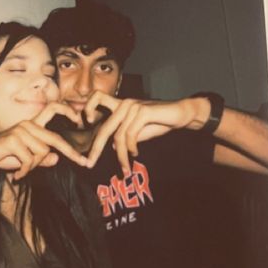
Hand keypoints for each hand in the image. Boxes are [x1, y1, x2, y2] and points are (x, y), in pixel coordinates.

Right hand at [0, 102, 87, 179]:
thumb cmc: (2, 156)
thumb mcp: (25, 159)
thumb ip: (41, 158)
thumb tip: (56, 158)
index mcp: (32, 125)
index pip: (53, 110)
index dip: (67, 111)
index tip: (80, 121)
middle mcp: (28, 124)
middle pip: (55, 139)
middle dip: (71, 152)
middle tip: (84, 163)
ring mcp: (21, 131)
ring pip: (42, 153)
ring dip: (33, 167)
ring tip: (21, 171)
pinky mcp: (13, 140)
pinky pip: (30, 160)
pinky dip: (25, 171)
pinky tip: (17, 175)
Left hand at [85, 92, 209, 175]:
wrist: (181, 114)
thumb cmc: (160, 121)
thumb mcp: (139, 131)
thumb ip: (125, 136)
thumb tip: (111, 146)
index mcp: (121, 105)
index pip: (97, 98)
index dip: (88, 108)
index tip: (86, 124)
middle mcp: (124, 103)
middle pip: (104, 127)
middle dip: (95, 148)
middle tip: (89, 164)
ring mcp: (133, 106)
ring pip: (118, 137)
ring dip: (121, 156)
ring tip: (125, 168)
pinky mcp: (143, 111)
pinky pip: (130, 135)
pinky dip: (131, 148)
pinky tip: (135, 153)